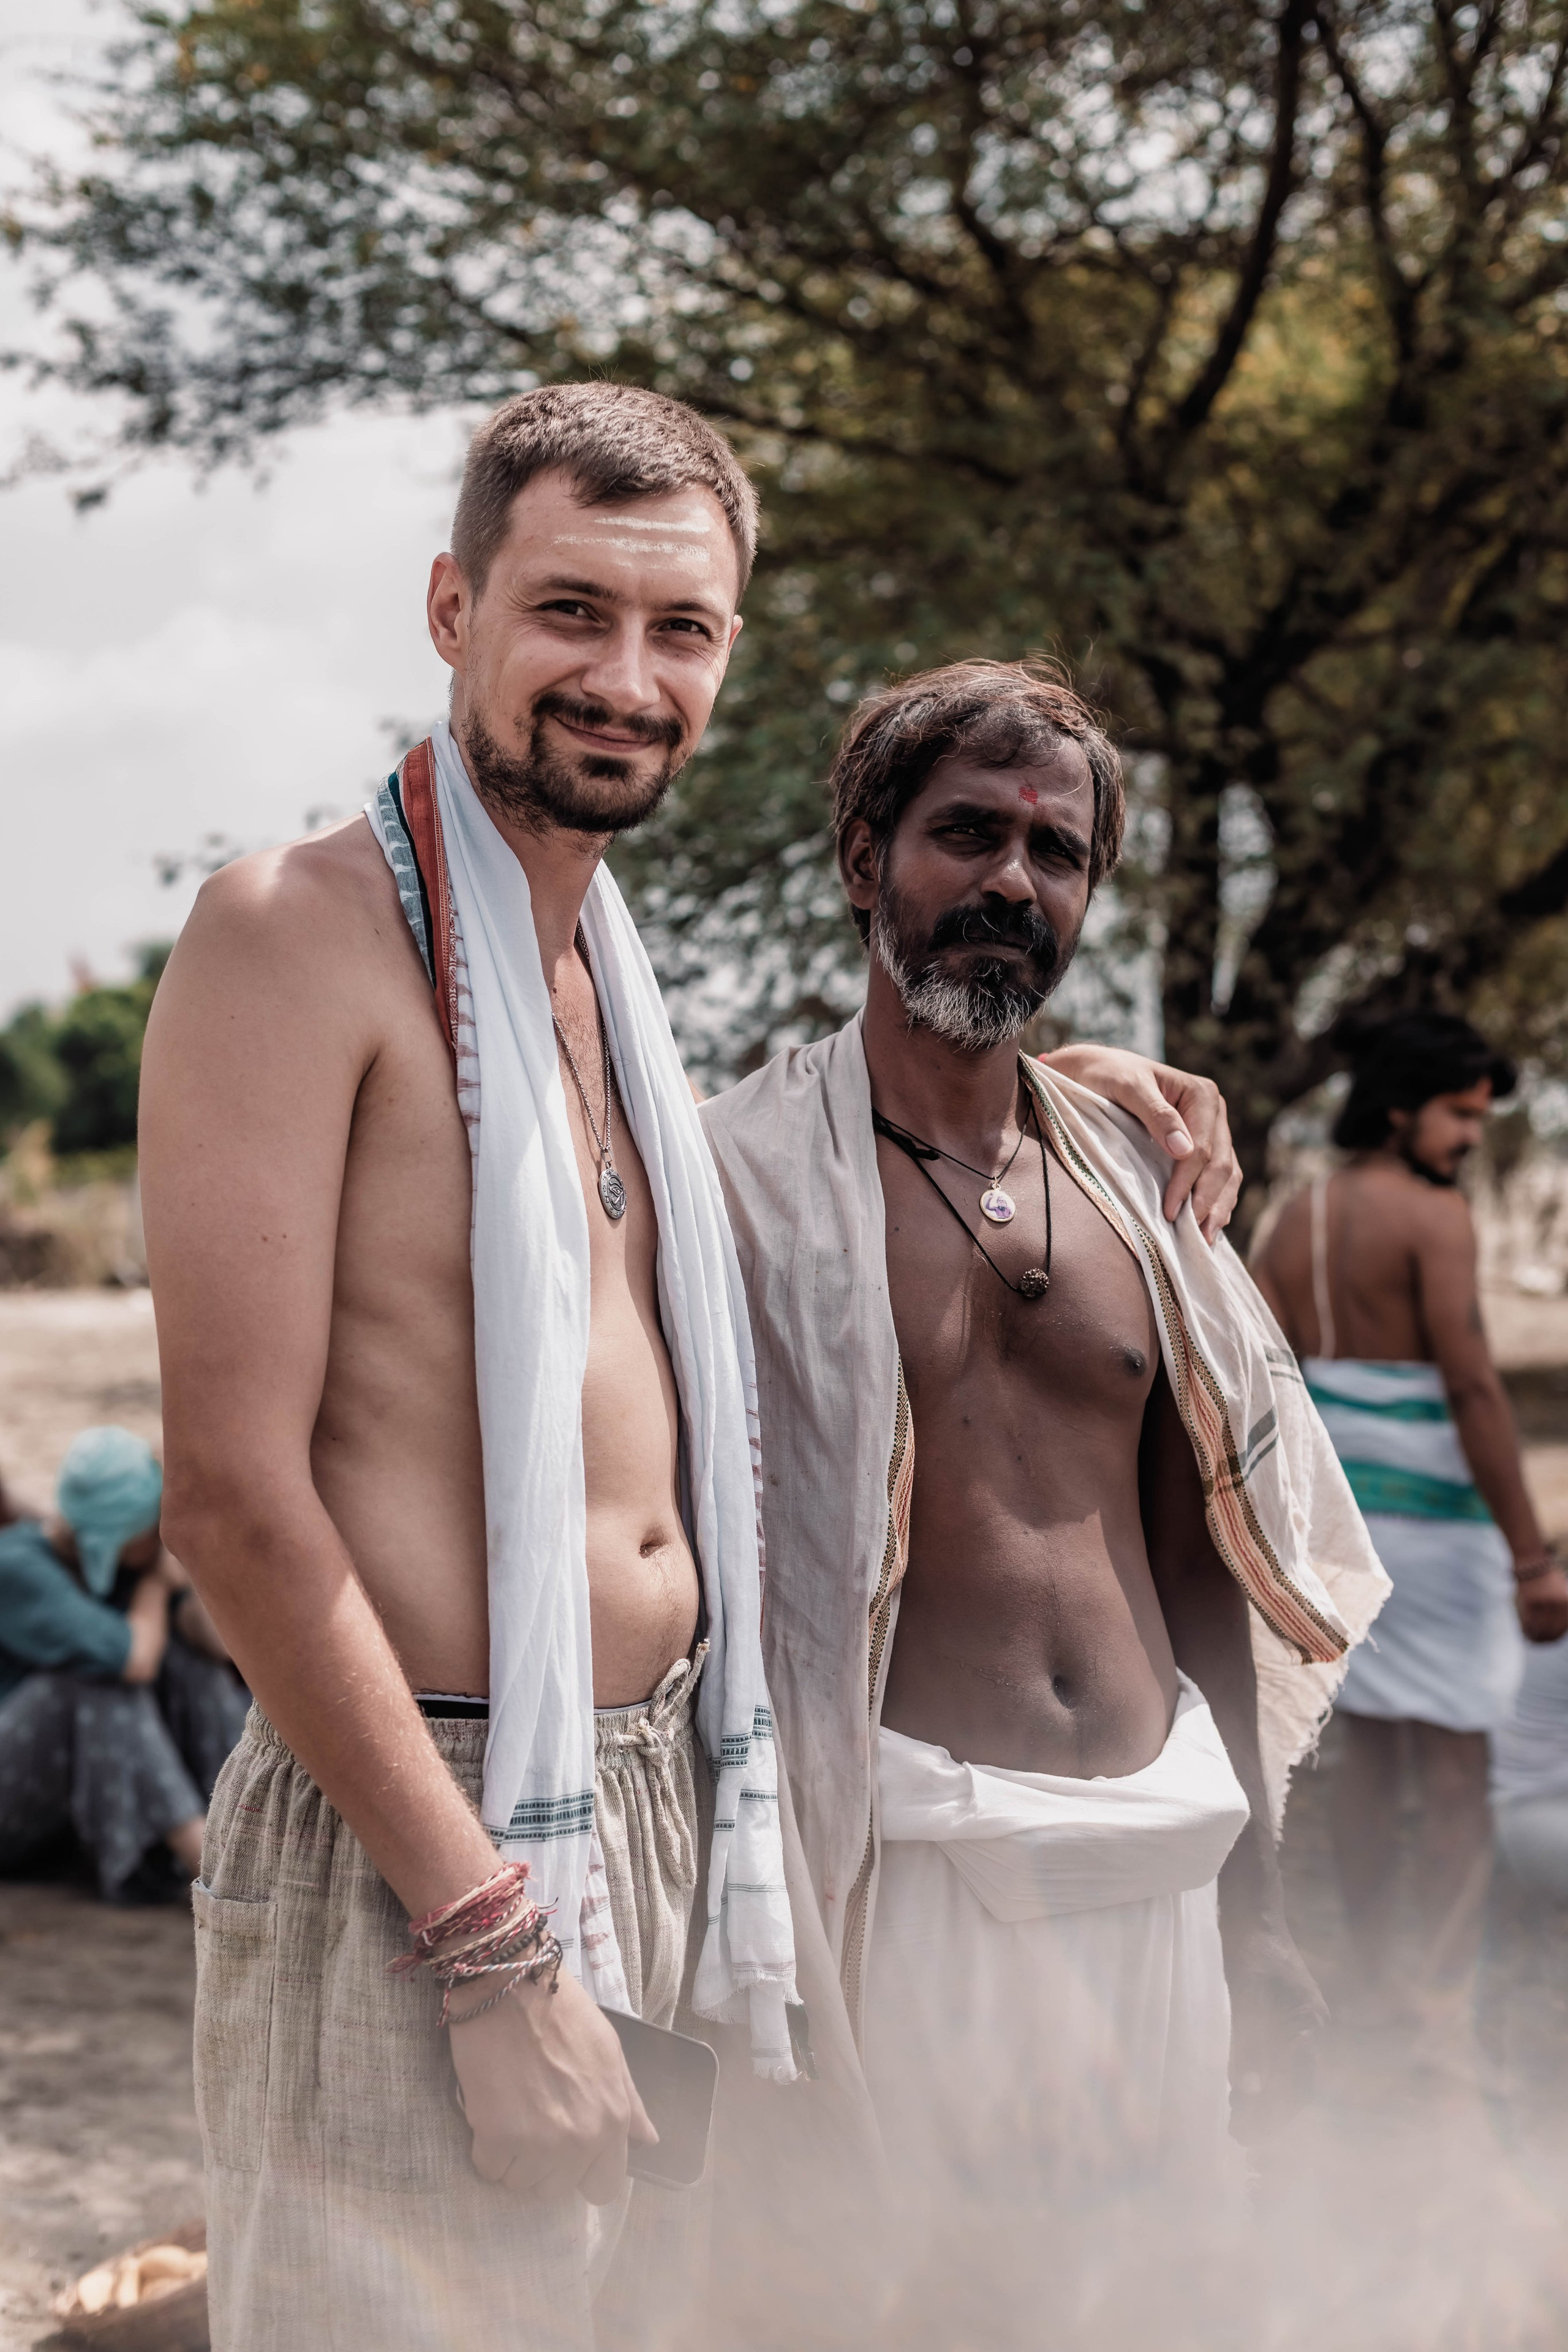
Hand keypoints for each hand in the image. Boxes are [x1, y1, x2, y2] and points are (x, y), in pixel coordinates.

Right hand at [451, 1970, 655, 2202]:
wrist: (510, 1986)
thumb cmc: (563, 2013)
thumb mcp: (610, 2052)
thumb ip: (629, 2102)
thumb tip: (648, 2141)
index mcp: (613, 2120)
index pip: (605, 2187)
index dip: (585, 2174)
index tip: (570, 2155)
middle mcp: (580, 2140)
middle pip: (557, 2188)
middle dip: (545, 2163)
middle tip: (533, 2120)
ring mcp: (538, 2143)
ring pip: (521, 2182)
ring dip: (513, 2156)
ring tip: (512, 2110)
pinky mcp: (497, 2138)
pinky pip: (489, 2169)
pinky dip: (486, 2147)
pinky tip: (491, 2110)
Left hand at [1039, 1045, 1240, 1242]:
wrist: (1095, 1073)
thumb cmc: (1107, 1076)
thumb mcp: (1126, 1086)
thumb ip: (1155, 1114)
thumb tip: (1184, 1150)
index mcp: (1202, 1094)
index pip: (1202, 1149)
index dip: (1187, 1183)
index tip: (1169, 1212)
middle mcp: (1214, 1113)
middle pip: (1220, 1165)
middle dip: (1207, 1202)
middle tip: (1191, 1235)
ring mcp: (1213, 1131)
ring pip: (1228, 1174)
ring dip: (1218, 1208)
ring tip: (1204, 1239)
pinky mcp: (1204, 1147)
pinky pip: (1221, 1178)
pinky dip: (1217, 1202)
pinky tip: (1208, 1225)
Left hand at [1225, 1919, 1326, 2144]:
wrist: (1253, 1914)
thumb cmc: (1252, 1949)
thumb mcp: (1247, 1993)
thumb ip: (1249, 2039)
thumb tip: (1247, 2089)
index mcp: (1311, 2024)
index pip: (1299, 2083)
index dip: (1276, 2112)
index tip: (1251, 2131)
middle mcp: (1310, 2030)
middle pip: (1295, 2086)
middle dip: (1271, 2115)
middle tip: (1240, 2137)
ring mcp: (1296, 2026)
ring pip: (1285, 2077)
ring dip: (1264, 2103)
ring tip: (1236, 2124)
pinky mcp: (1279, 2022)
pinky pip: (1275, 2061)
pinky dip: (1260, 2081)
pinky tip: (1238, 2093)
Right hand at [1514, 1559, 1567, 1642]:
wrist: (1531, 1561)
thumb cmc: (1545, 1576)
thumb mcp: (1560, 1591)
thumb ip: (1560, 1609)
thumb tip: (1558, 1629)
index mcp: (1567, 1603)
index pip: (1563, 1627)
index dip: (1556, 1637)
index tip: (1549, 1641)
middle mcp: (1557, 1605)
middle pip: (1552, 1629)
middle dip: (1545, 1638)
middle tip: (1538, 1642)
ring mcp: (1544, 1603)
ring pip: (1540, 1627)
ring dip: (1535, 1636)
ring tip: (1530, 1639)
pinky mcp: (1530, 1601)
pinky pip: (1529, 1620)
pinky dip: (1526, 1629)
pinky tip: (1524, 1633)